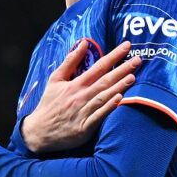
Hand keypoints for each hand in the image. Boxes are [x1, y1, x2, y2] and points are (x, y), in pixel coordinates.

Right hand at [21, 40, 140, 152]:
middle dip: (122, 69)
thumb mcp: (55, 79)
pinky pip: (99, 116)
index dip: (113, 56)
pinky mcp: (85, 128)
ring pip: (104, 96)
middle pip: (105, 80)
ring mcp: (83, 112)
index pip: (98, 67)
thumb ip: (70, 61)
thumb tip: (83, 44)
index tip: (127, 46)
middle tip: (138, 59)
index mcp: (75, 84)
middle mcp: (81, 96)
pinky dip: (109, 107)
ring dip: (118, 86)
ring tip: (133, 76)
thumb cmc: (49, 104)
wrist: (39, 132)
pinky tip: (120, 99)